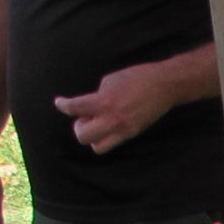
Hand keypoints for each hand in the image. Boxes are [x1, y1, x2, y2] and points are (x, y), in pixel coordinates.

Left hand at [54, 61, 174, 152]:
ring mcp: (123, 129)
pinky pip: (112, 143)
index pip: (74, 108)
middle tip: (85, 116)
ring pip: (97, 147)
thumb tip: (91, 106)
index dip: (62, 105)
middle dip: (79, 126)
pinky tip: (110, 125)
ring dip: (93, 136)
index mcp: (103, 101)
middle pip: (82, 136)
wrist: (163, 85)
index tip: (59, 102)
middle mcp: (111, 119)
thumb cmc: (137, 77)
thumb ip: (98, 95)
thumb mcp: (111, 80)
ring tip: (98, 124)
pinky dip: (106, 137)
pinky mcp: (132, 133)